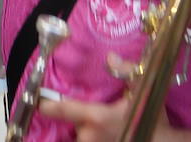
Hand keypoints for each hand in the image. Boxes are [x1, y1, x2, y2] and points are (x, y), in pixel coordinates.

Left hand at [37, 54, 170, 140]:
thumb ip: (126, 71)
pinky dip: (86, 138)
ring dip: (81, 133)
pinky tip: (95, 133)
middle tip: (81, 114)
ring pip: (76, 138)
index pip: (61, 109)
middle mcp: (89, 137)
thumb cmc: (151, 117)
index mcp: (96, 117)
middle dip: (73, 121)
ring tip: (91, 127)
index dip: (46, 105)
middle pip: (69, 126)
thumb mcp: (143, 89)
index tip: (39, 101)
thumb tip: (110, 57)